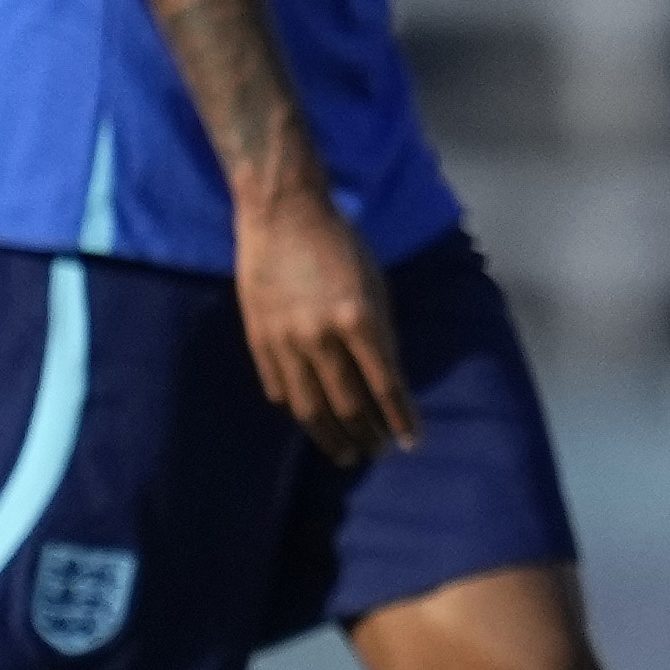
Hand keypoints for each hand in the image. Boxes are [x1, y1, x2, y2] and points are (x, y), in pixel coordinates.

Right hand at [234, 187, 415, 465]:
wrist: (282, 215)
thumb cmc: (341, 244)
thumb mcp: (376, 286)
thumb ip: (380, 334)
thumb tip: (386, 380)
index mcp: (360, 320)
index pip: (386, 387)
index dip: (400, 419)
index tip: (411, 442)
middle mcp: (322, 337)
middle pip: (347, 405)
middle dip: (367, 435)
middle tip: (376, 452)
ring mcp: (286, 341)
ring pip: (310, 407)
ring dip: (330, 436)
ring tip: (345, 453)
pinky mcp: (259, 339)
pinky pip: (279, 387)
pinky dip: (296, 408)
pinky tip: (309, 420)